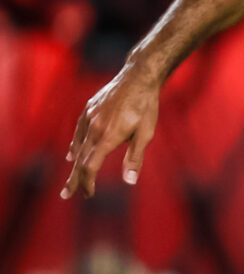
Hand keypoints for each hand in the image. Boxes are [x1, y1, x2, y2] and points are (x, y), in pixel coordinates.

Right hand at [63, 65, 161, 198]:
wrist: (138, 77)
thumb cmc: (146, 106)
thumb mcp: (146, 133)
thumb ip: (135, 157)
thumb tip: (129, 181)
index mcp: (107, 136)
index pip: (91, 166)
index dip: (87, 182)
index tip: (88, 194)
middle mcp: (94, 128)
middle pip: (80, 160)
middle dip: (74, 179)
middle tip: (66, 195)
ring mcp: (88, 118)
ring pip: (77, 146)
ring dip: (74, 165)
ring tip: (71, 179)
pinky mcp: (88, 110)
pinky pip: (78, 132)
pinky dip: (74, 146)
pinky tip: (72, 154)